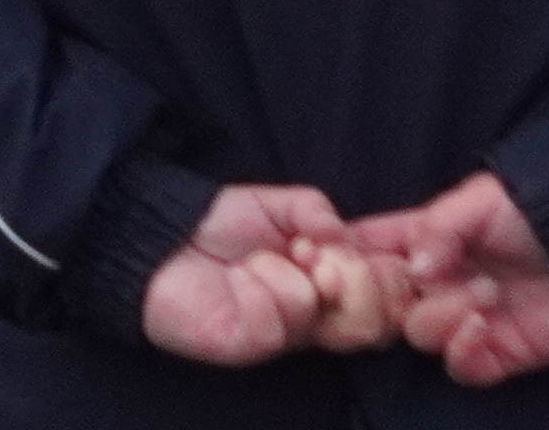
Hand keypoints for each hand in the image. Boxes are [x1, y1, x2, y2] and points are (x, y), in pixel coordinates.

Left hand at [139, 186, 400, 362]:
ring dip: (292, 271)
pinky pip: (279, 319)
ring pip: (326, 316)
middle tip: (312, 251)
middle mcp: (316, 319)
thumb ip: (316, 210)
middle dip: (353, 277)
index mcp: (331, 286)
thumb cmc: (217, 225)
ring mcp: (284, 336)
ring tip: (260, 259)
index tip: (356, 246)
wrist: (158, 236)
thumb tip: (341, 233)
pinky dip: (258, 283)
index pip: (390, 301)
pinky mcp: (250, 345)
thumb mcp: (277, 204)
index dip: (388, 275)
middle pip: (375, 325)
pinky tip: (236, 276)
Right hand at [355, 174, 548, 387]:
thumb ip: (438, 229)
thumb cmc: (536, 210)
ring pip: (420, 335)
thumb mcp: (481, 200)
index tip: (336, 261)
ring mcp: (465, 318)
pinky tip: (480, 327)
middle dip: (390, 300)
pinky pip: (461, 368)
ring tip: (485, 293)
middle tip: (416, 287)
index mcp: (424, 239)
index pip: (370, 250)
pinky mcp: (498, 353)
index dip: (348, 258)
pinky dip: (462, 352)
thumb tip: (415, 270)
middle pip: (385, 303)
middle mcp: (438, 282)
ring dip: (444, 316)